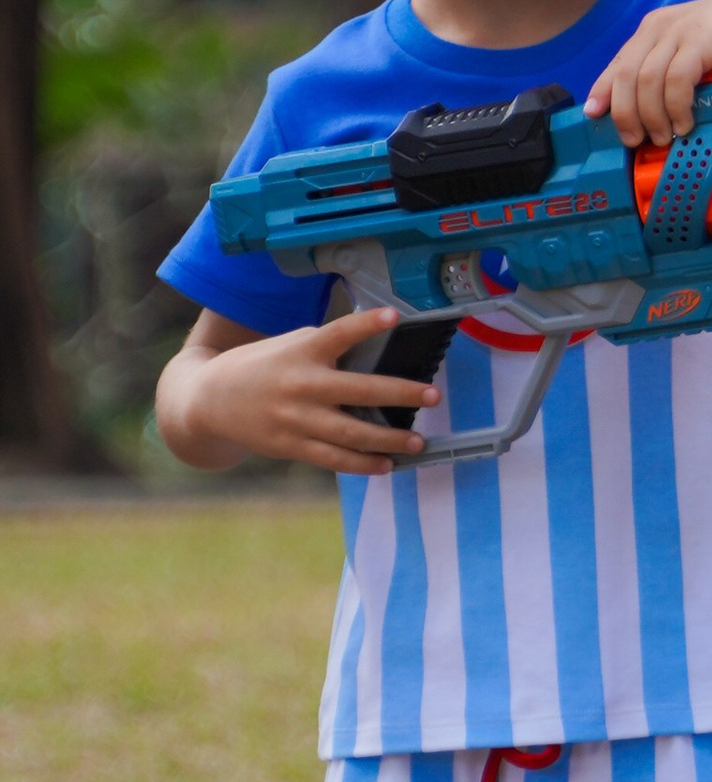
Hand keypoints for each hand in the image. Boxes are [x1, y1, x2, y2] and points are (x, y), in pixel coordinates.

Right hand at [182, 306, 440, 475]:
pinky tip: (387, 465)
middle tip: (432, 394)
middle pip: (358, 390)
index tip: (394, 316)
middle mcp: (301, 385)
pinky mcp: (291, 446)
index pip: (338, 333)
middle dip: (399, 393)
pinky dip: (363, 465)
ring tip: (418, 441)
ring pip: (352, 433)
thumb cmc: (259, 367)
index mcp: (301, 351)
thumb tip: (372, 350)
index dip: (366, 324)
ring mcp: (296, 419)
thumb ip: (325, 347)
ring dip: (390, 439)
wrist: (209, 401)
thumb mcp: (288, 345)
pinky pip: (334, 460)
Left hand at [585, 0, 711, 147]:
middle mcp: (659, 26)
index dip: (602, 92)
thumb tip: (649, 112)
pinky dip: (676, 106)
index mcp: (653, 29)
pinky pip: (677, 78)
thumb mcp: (695, 55)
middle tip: (636, 140)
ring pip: (647, 80)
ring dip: (652, 116)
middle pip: (626, 75)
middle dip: (625, 114)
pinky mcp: (702, 38)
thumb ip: (671, 72)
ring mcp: (680, 30)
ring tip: (664, 137)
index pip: (616, 65)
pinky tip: (684, 122)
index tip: (594, 117)